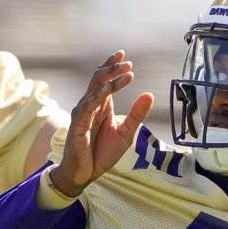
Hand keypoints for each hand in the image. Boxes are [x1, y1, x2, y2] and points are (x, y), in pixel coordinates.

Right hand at [48, 51, 153, 197]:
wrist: (86, 173)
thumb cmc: (101, 153)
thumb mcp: (126, 132)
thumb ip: (137, 114)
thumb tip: (149, 94)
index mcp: (101, 105)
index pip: (105, 80)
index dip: (113, 66)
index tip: (124, 55)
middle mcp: (90, 105)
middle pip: (99, 79)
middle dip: (113, 68)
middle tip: (128, 62)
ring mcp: (82, 114)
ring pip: (94, 90)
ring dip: (110, 79)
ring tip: (124, 73)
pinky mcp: (78, 125)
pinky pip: (87, 107)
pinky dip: (97, 96)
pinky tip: (107, 89)